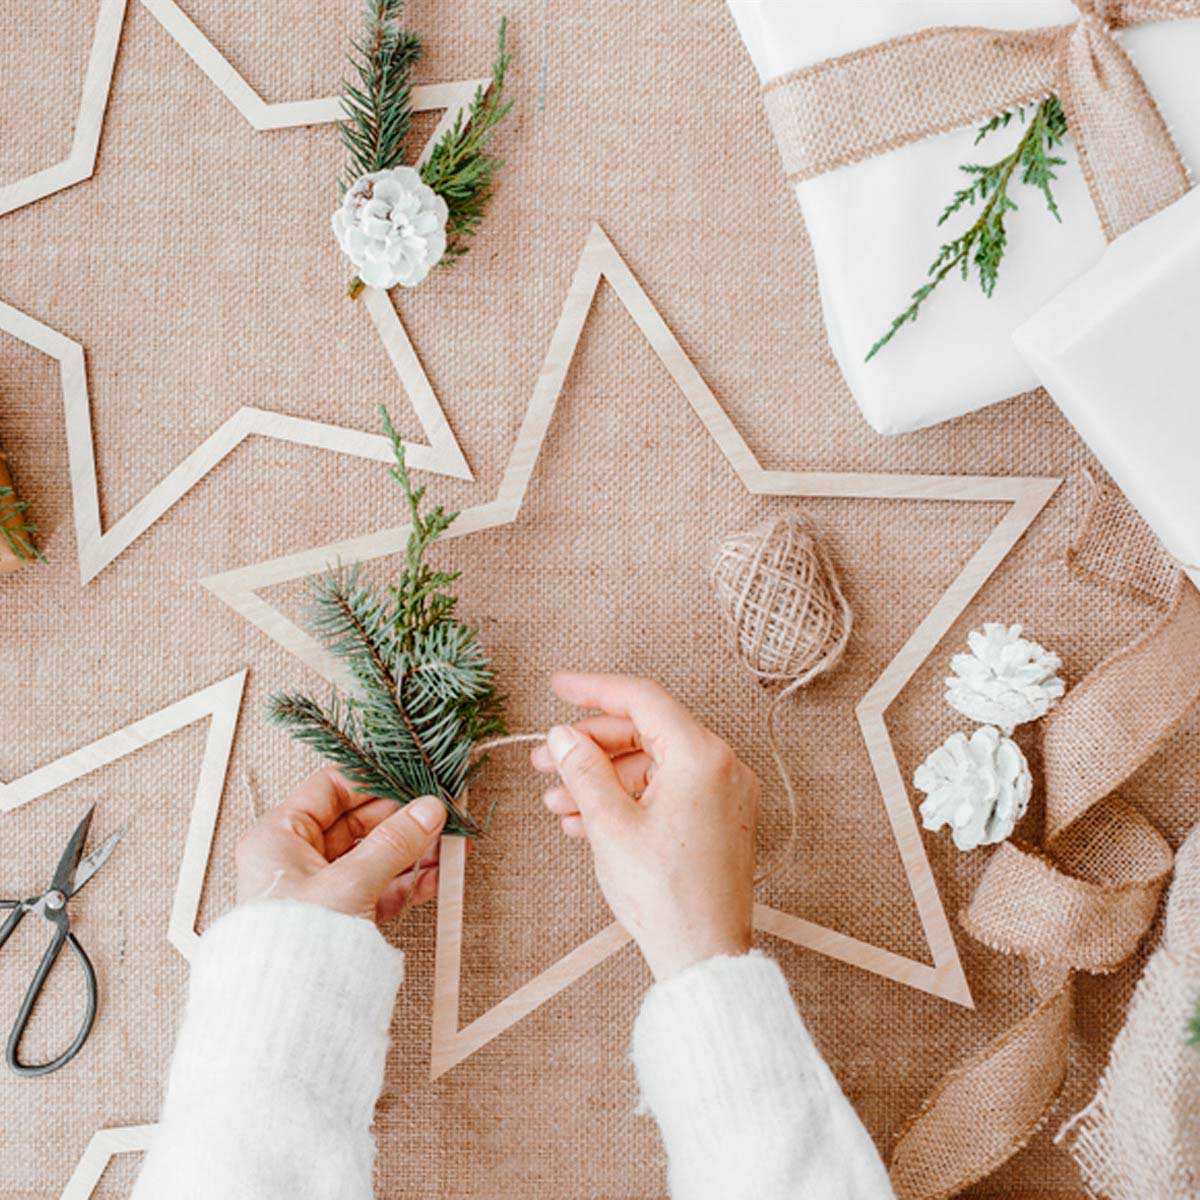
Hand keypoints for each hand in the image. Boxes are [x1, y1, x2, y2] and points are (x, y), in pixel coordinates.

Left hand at [235, 767, 446, 922]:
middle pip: (358, 822)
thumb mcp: (349, 882)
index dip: (373, 781)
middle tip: (441, 811)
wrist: (286, 1015)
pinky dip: (408, 880)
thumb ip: (394, 842)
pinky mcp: (341, 918)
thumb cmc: (297, 942)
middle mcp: (296, 859)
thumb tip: (430, 808)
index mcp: (279, 837)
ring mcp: (321, 889)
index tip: (413, 778)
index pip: (330, 789)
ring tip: (450, 843)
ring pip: (374, 855)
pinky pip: (379, 887)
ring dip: (413, 849)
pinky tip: (439, 874)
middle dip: (403, 818)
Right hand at [531, 673, 758, 980]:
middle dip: (590, 747)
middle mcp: (720, 767)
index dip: (594, 690)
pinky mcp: (719, 821)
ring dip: (601, 780)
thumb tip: (563, 736)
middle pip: (645, 734)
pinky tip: (584, 820)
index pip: (642, 699)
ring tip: (556, 801)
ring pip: (651, 767)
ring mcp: (723, 795)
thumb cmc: (666, 895)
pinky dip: (626, 800)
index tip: (558, 687)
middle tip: (545, 759)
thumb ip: (583, 769)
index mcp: (701, 756)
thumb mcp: (610, 825)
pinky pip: (666, 793)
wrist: (704, 956)